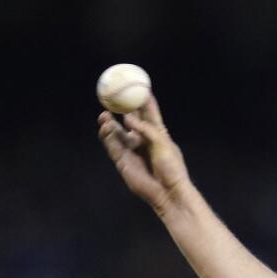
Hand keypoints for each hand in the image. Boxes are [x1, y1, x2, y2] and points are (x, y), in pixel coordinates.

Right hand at [97, 95, 189, 214]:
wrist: (168, 192)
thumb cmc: (171, 168)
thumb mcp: (163, 144)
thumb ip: (146, 130)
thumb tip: (127, 120)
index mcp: (158, 134)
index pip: (149, 113)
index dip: (143, 100)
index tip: (138, 85)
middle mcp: (143, 140)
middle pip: (130, 120)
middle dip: (121, 109)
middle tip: (112, 98)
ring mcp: (132, 151)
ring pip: (118, 133)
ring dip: (111, 123)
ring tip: (105, 114)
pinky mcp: (123, 161)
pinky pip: (112, 145)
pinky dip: (107, 136)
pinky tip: (105, 127)